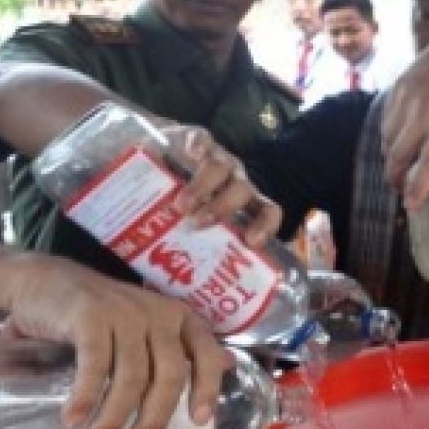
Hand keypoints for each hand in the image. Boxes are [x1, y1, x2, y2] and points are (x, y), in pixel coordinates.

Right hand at [1, 254, 231, 428]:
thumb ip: (174, 356)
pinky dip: (86, 397)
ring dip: (114, 416)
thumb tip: (220, 380)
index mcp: (178, 318)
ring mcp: (126, 313)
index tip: (199, 421)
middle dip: (156, 417)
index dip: (206, 387)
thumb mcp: (142, 331)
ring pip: (132, 376)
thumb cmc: (100, 318)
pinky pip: (95, 366)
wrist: (44, 281)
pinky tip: (73, 419)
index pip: (205, 353)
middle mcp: (158, 313)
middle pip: (169, 373)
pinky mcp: (91, 316)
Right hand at [161, 124, 281, 246]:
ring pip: (221, 168)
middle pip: (243, 191)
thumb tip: (160, 290)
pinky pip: (202, 140)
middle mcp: (235, 179)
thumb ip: (183, 252)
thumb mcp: (186, 227)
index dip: (266, 226)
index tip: (251, 242)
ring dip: (203, 188)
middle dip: (223, 208)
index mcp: (243, 203)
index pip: (269, 212)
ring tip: (180, 205)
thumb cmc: (177, 204)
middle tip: (198, 223)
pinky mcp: (198, 138)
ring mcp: (218, 157)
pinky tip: (188, 155)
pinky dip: (197, 147)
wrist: (160, 158)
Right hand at [382, 22, 428, 209]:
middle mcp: (421, 113)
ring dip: (391, 159)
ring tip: (398, 170)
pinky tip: (397, 144)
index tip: (411, 206)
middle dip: (395, 179)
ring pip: (388, 140)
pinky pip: (386, 121)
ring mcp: (406, 100)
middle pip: (398, 157)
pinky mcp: (397, 89)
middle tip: (401, 191)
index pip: (428, 162)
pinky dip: (388, 137)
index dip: (418, 187)